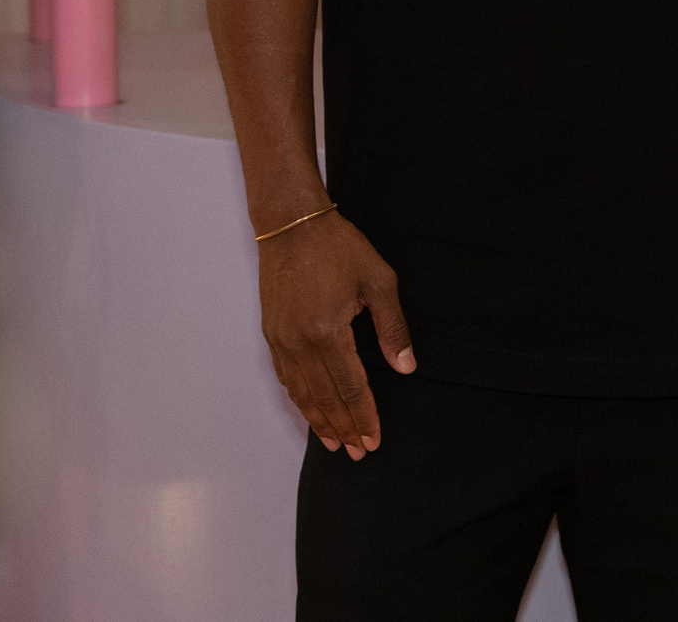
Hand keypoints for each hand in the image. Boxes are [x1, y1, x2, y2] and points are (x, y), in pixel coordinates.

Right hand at [257, 211, 414, 459]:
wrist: (291, 225)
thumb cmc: (339, 248)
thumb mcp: (378, 281)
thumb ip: (392, 328)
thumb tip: (406, 367)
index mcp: (329, 333)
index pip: (351, 388)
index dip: (364, 417)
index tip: (373, 440)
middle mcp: (301, 343)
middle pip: (325, 398)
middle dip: (344, 428)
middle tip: (357, 452)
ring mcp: (282, 340)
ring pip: (302, 393)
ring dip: (319, 421)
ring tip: (334, 443)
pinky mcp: (271, 334)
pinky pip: (285, 377)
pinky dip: (298, 400)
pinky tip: (308, 412)